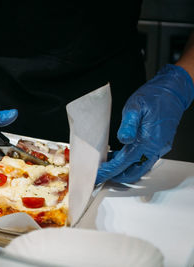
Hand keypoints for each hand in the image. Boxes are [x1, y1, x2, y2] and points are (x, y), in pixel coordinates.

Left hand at [96, 64, 193, 183]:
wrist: (173, 91)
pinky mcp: (161, 144)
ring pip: (141, 167)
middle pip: (135, 171)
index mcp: (148, 140)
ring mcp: (160, 147)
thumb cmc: (154, 96)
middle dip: (118, 176)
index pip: (126, 161)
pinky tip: (122, 156)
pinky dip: (133, 162)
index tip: (100, 174)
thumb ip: (129, 124)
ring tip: (110, 166)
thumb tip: (123, 139)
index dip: (111, 170)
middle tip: (104, 175)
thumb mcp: (135, 106)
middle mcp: (156, 147)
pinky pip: (146, 159)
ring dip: (126, 170)